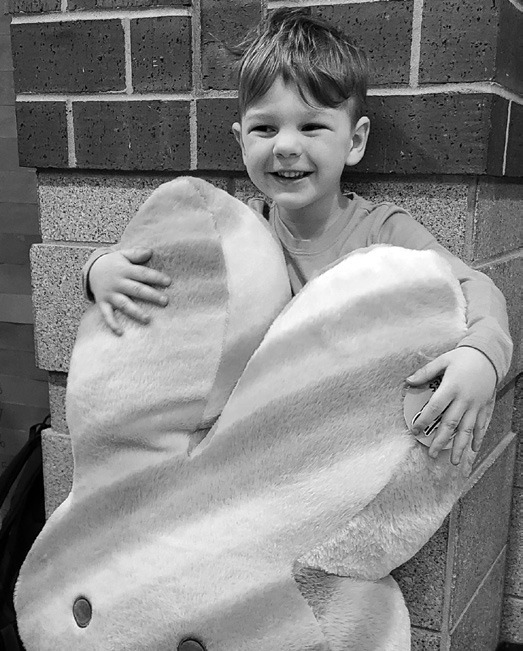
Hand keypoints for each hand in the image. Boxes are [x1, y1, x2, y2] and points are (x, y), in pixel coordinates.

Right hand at [88, 247, 170, 335]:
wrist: (91, 269)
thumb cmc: (113, 263)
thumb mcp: (123, 254)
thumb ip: (136, 253)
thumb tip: (150, 251)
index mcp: (124, 270)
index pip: (142, 274)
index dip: (155, 277)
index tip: (168, 282)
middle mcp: (118, 283)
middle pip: (136, 289)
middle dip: (151, 295)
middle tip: (165, 301)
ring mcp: (110, 294)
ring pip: (124, 304)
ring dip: (135, 312)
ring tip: (147, 319)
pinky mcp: (103, 303)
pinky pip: (107, 315)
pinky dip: (112, 324)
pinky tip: (120, 333)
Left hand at [406, 347, 495, 464]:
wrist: (489, 355)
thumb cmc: (463, 357)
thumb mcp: (443, 360)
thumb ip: (425, 372)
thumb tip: (408, 381)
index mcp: (451, 387)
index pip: (435, 408)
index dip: (424, 420)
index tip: (415, 430)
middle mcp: (464, 399)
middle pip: (451, 423)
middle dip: (440, 441)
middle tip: (431, 454)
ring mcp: (476, 404)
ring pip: (467, 429)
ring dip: (460, 446)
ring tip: (454, 461)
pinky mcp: (485, 406)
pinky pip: (482, 424)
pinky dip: (478, 437)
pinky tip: (474, 449)